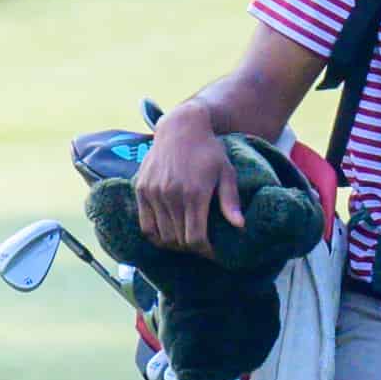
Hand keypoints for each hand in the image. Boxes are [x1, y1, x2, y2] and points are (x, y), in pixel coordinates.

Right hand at [134, 102, 242, 255]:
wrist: (181, 127)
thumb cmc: (209, 150)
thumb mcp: (226, 172)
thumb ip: (230, 200)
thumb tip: (239, 226)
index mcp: (194, 194)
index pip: (195, 238)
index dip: (204, 251)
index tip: (213, 252)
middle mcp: (171, 195)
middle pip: (178, 240)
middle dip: (191, 249)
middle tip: (201, 247)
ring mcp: (153, 192)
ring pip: (161, 235)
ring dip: (174, 244)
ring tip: (186, 241)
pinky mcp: (141, 189)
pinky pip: (145, 224)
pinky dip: (156, 234)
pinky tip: (168, 234)